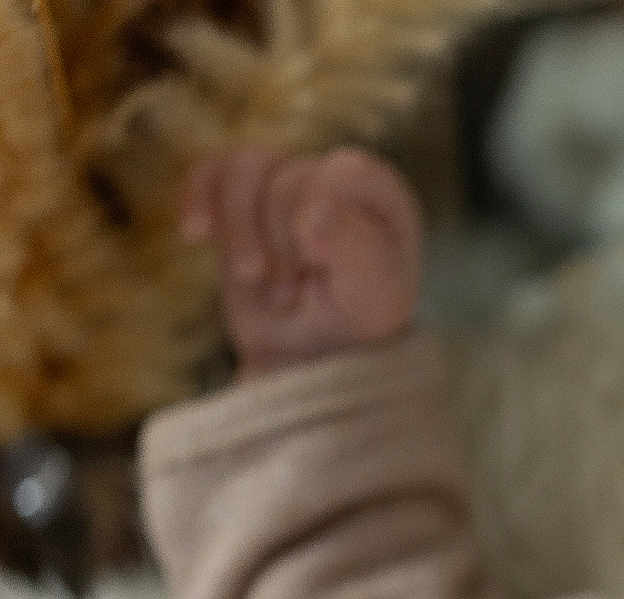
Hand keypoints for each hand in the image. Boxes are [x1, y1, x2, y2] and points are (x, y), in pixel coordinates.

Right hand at [181, 147, 423, 376]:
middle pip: (288, 180)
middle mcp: (335, 180)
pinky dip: (198, 199)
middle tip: (288, 296)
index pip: (345, 173)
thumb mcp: (372, 297)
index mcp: (379, 196)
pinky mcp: (242, 203)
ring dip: (240, 231)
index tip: (313, 261)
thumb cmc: (355, 326)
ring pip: (244, 169)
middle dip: (280, 243)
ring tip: (253, 279)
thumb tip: (315, 211)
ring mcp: (285, 186)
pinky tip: (195, 235)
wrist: (312, 356)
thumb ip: (355, 250)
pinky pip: (210, 173)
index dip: (319, 212)